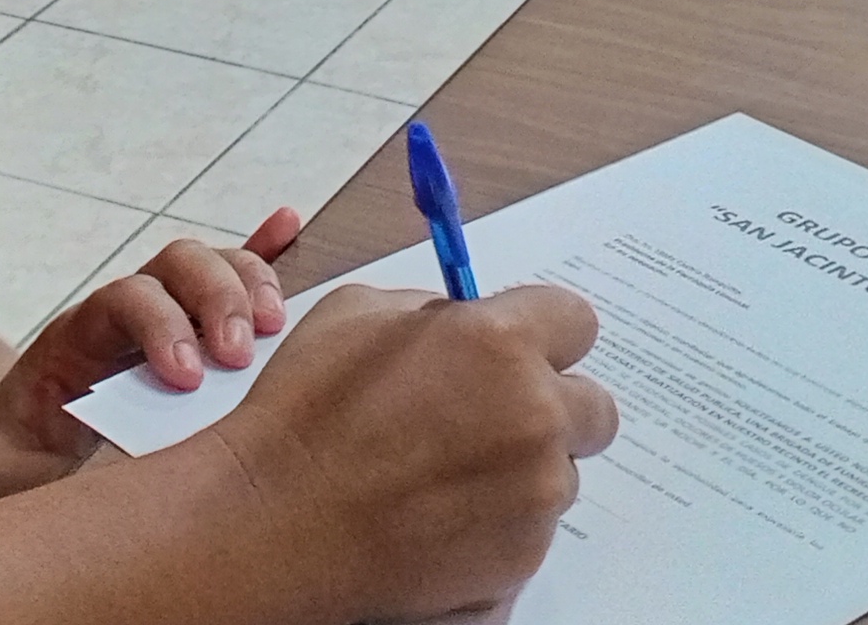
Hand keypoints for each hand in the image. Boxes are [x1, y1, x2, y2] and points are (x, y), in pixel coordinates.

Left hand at [0, 207, 299, 502]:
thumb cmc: (17, 463)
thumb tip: (66, 490)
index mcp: (75, 338)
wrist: (13, 448)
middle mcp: (123, 313)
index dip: (160, 325)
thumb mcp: (10, 472)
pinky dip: (262, 251)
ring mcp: (162, 312)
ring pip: (210, 266)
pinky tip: (289, 224)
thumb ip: (28, 476)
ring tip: (279, 328)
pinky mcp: (191, 327)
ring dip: (250, 284)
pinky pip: (227, 277)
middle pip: (175, 266)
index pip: (123, 300)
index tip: (187, 379)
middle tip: (240, 356)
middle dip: (217, 298)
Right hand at [205, 283, 619, 623]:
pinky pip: (532, 527)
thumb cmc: (304, 418)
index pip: (576, 321)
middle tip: (489, 419)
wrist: (276, 524)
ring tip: (443, 476)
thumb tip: (460, 322)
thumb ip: (430, 312)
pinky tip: (438, 516)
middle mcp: (533, 416)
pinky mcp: (523, 556)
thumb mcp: (355, 316)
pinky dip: (499, 521)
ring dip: (521, 469)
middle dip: (549, 408)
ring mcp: (534, 494)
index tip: (521, 350)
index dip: (544, 335)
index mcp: (498, 343)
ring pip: (558, 472)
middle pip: (591, 406)